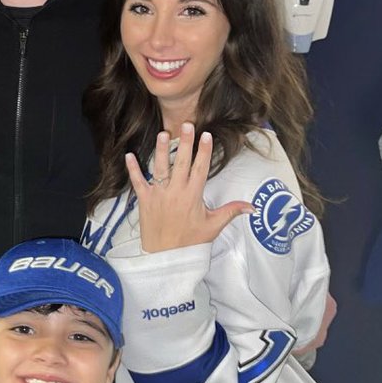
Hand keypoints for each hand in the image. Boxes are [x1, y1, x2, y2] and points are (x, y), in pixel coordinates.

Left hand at [125, 124, 252, 252]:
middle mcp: (175, 192)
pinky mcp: (144, 200)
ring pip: (159, 168)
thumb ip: (231, 212)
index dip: (203, 151)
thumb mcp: (213, 226)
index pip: (200, 168)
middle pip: (181, 163)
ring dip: (160, 150)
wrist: (165, 257)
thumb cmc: (190, 242)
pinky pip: (137, 182)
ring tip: (163, 133)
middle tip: (187, 125)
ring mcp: (158, 195)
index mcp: (193, 196)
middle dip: (185, 143)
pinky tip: (129, 155)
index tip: (206, 135)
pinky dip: (133, 169)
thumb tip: (252, 206)